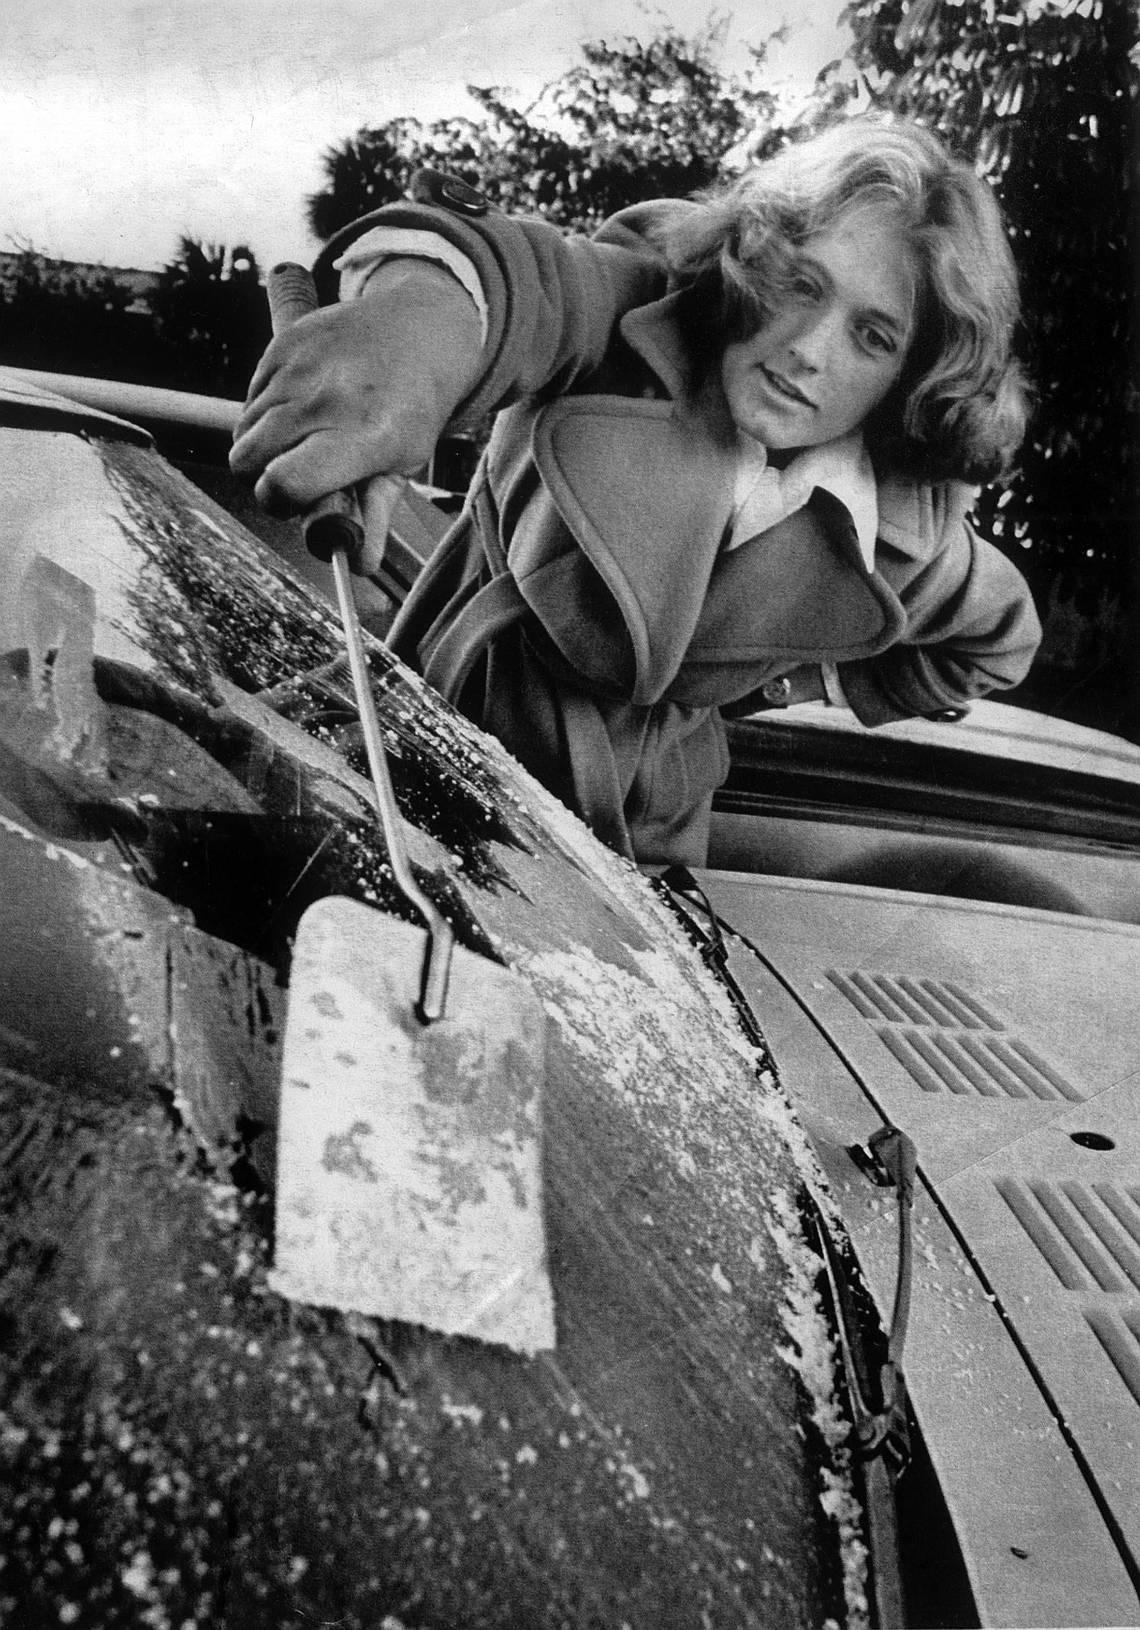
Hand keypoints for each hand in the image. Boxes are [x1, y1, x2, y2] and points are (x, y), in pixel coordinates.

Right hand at [230, 260, 483, 512]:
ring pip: (243, 431)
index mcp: (364, 435)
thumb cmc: (412, 408)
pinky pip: (248, 399)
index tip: (291, 502)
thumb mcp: (404, 465)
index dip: (277, 501)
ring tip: (304, 440)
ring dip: (263, 446)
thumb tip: (356, 566)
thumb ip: (375, 518)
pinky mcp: (282, 346)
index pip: (286, 482)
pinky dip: (265, 413)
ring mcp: (300, 368)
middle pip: (247, 460)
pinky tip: (301, 408)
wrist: (418, 329)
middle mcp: (326, 398)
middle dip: (263, 478)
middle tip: (298, 474)